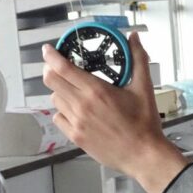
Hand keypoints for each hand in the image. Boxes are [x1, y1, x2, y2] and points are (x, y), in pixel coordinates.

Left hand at [41, 32, 187, 192]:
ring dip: (59, 91)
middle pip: (51, 81)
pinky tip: (75, 111)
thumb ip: (138, 59)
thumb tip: (134, 38)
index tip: (48, 50)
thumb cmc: (144, 124)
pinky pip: (59, 118)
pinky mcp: (76, 137)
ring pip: (54, 99)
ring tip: (72, 91)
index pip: (62, 67)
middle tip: (59, 68)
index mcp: (97, 91)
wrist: (144, 155)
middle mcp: (82, 105)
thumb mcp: (144, 88)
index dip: (51, 55)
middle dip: (52, 70)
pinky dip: (63, 111)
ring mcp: (77, 122)